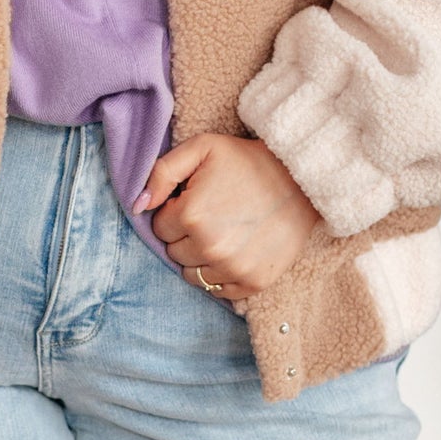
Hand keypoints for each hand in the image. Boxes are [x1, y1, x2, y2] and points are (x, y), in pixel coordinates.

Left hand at [138, 133, 319, 299]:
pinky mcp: (254, 282)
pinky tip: (236, 250)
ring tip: (225, 232)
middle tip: (213, 215)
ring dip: (202, 257)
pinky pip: (218, 290)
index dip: (176, 212)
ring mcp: (233, 268)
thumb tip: (138, 206)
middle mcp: (210, 247)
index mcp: (191, 215)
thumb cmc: (248, 162)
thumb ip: (162, 172)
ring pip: (193, 275)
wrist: (302, 181)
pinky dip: (221, 275)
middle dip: (186, 235)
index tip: (196, 200)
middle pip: (175, 253)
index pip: (160, 228)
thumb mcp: (202, 148)